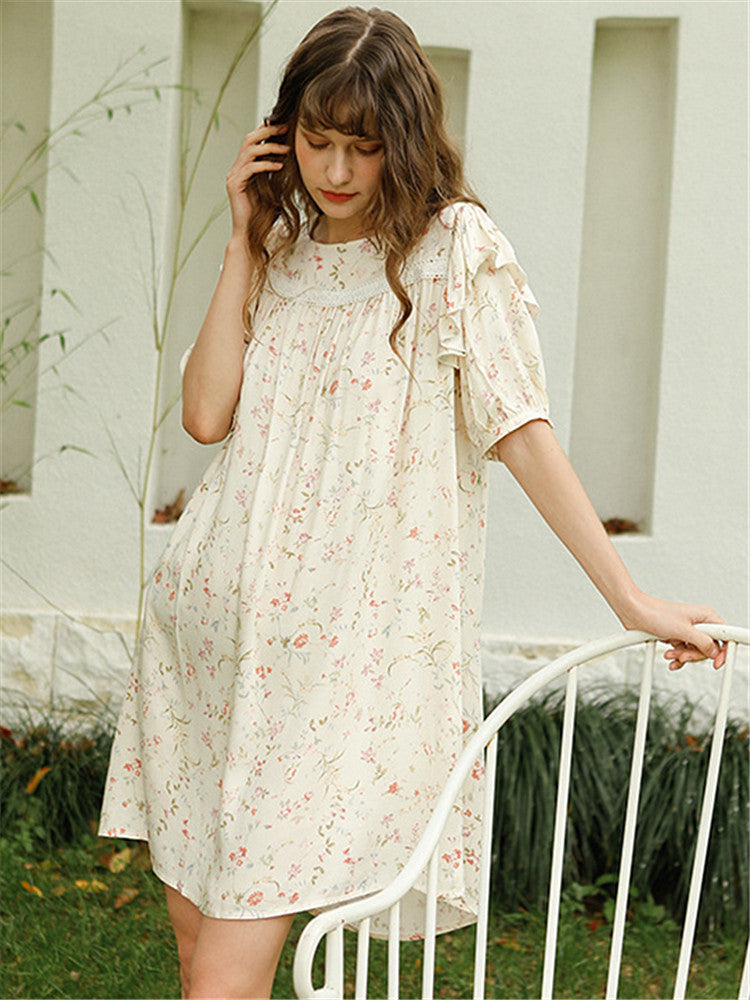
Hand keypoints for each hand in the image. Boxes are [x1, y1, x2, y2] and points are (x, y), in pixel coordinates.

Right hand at [225, 121, 289, 236]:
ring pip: (249, 150)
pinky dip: (266, 164)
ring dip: (270, 147)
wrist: (250, 233)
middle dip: (269, 131)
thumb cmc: (264, 214)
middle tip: (286, 128)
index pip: (255, 141)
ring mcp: (234, 175)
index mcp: (245, 166)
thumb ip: (277, 172)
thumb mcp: (274, 187)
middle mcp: (237, 168)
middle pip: (249, 139)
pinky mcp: (235, 185)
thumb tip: (293, 156)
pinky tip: (280, 166)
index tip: (287, 126)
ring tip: (287, 149)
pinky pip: (251, 168)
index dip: (269, 131)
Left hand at [618, 590, 726, 669]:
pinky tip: (669, 658)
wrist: (634, 612)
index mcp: (705, 616)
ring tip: (670, 654)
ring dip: (683, 656)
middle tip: (683, 655)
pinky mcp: (676, 637)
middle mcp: (698, 623)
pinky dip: (677, 657)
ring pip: (694, 651)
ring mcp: (687, 631)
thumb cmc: (655, 613)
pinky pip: (683, 652)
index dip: (722, 651)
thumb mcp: (682, 630)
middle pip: (709, 647)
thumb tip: (714, 652)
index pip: (724, 636)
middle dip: (695, 655)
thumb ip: (702, 642)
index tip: (716, 663)